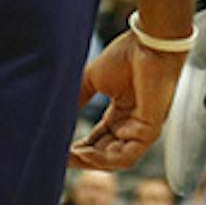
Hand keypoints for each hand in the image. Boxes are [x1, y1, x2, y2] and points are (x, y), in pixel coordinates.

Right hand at [70, 29, 185, 171]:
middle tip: (59, 157)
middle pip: (105, 153)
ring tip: (71, 155)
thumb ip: (77, 99)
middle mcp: (133, 123)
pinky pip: (128, 156)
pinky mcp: (151, 129)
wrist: (149, 42)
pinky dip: (105, 159)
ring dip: (91, 162)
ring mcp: (143, 128)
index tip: (57, 150)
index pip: (99, 140)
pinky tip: (87, 152)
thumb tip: (55, 117)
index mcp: (122, 112)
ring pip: (115, 160)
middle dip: (81, 158)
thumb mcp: (93, 80)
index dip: (79, 149)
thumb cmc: (127, 55)